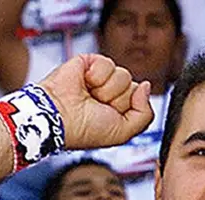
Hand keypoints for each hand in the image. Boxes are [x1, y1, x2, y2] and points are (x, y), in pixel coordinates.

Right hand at [37, 54, 153, 150]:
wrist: (58, 117)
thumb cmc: (83, 130)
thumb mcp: (123, 132)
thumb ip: (144, 114)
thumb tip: (146, 86)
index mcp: (115, 109)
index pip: (138, 99)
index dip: (126, 108)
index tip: (107, 116)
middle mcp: (108, 93)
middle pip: (132, 86)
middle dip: (117, 99)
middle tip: (96, 106)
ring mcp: (98, 78)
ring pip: (123, 75)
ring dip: (106, 90)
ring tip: (88, 96)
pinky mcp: (88, 63)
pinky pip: (107, 63)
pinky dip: (96, 76)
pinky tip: (83, 84)